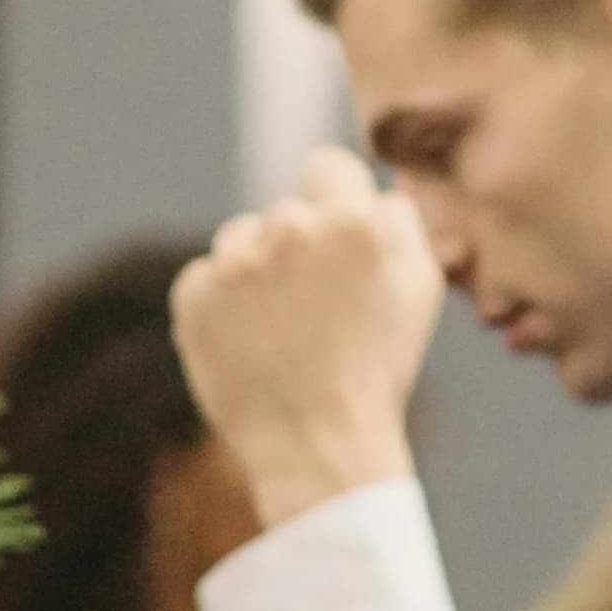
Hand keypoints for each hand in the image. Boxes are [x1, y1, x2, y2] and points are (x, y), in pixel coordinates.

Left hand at [171, 150, 445, 527]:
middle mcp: (290, 230)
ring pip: (241, 240)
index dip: (335, 200)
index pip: (328, 166)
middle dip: (299, 247)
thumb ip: (400, 223)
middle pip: (286, 211)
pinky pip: (207, 278)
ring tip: (282, 331)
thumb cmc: (377, 369)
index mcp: (354, 223)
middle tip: (316, 308)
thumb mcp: (418, 291)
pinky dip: (223, 306)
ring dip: (257, 272)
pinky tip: (250, 344)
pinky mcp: (193, 294)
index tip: (335, 237)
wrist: (316, 444)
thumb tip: (376, 190)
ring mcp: (235, 262)